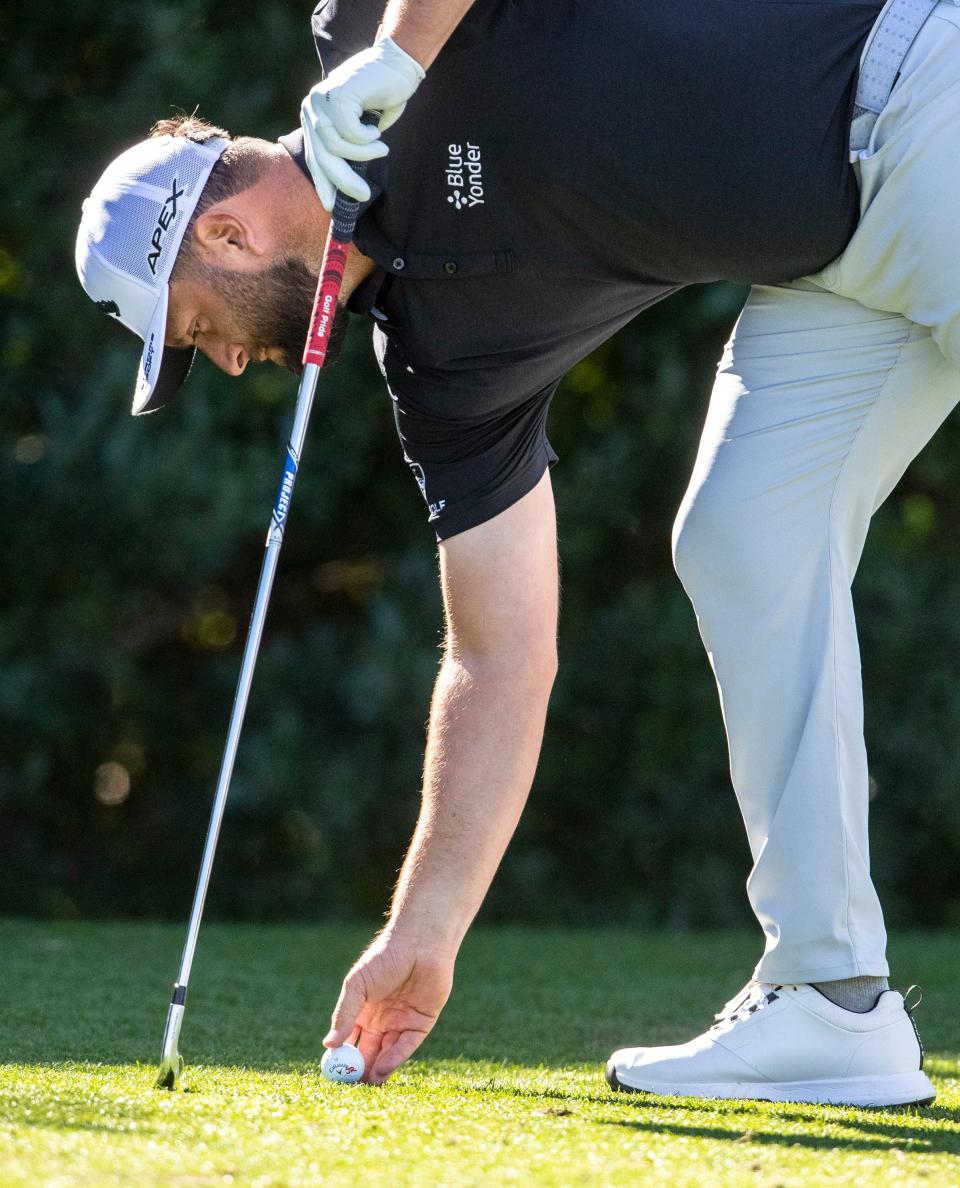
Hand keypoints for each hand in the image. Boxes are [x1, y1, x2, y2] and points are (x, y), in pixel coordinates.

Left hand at [300, 36, 424, 210]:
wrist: (396, 63)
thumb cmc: (383, 96)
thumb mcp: (362, 130)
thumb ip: (349, 150)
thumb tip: (347, 186)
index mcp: (315, 115)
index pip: (314, 156)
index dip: (322, 182)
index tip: (330, 206)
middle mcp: (312, 107)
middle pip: (322, 156)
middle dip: (343, 181)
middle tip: (363, 195)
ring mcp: (322, 100)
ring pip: (336, 147)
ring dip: (363, 154)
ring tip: (381, 149)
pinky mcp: (338, 96)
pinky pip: (351, 134)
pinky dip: (367, 139)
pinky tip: (377, 131)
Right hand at [323, 931, 454, 1083]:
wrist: (420, 944)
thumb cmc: (385, 958)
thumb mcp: (358, 986)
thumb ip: (344, 1015)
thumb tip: (328, 1045)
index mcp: (364, 1009)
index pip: (352, 1040)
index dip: (344, 1058)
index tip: (335, 1075)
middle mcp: (383, 1019)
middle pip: (370, 1051)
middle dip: (361, 1070)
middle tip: (351, 1089)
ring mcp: (402, 1022)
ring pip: (388, 1052)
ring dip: (377, 1070)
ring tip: (366, 1086)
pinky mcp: (421, 1023)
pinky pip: (406, 1046)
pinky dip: (394, 1059)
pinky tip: (381, 1070)